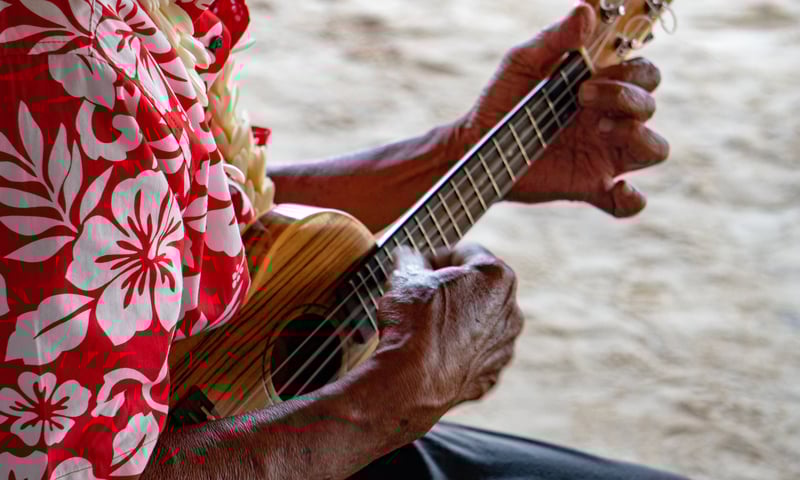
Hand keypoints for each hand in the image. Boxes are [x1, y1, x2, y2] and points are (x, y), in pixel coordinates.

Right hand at [374, 244, 523, 421]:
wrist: (411, 382)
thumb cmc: (413, 324)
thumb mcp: (405, 277)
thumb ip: (411, 259)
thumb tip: (409, 258)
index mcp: (496, 277)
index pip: (465, 252)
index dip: (436, 256)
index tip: (417, 266)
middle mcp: (510, 310)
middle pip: (477, 288)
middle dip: (450, 289)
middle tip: (418, 295)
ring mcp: (504, 346)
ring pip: (477, 323)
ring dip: (455, 320)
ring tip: (422, 327)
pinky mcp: (491, 375)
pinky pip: (473, 355)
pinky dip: (456, 352)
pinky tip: (431, 353)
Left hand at [453, 3, 668, 217]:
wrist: (476, 146)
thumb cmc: (501, 99)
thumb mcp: (522, 62)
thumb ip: (555, 38)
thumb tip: (587, 10)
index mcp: (601, 87)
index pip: (644, 74)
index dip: (633, 71)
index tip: (594, 70)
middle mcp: (610, 120)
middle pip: (650, 105)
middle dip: (628, 98)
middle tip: (584, 97)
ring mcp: (604, 155)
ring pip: (655, 149)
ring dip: (637, 137)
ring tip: (598, 131)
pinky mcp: (590, 187)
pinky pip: (628, 201)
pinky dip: (630, 199)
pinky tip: (613, 187)